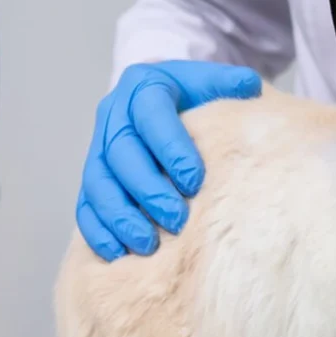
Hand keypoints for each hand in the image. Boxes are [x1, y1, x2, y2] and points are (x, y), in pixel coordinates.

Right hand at [77, 60, 261, 259]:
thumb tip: (250, 86)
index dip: (170, 149)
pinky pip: (85, 206)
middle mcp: (114, 114)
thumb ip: (230, 84)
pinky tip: (118, 254)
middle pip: (120, 153)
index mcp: (143, 85)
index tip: (195, 181)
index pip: (151, 115)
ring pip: (98, 183)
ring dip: (120, 217)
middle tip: (176, 219)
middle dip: (147, 190)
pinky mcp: (92, 178)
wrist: (169, 101)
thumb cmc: (197, 97)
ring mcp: (97, 147)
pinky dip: (98, 231)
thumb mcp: (214, 82)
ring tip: (148, 244)